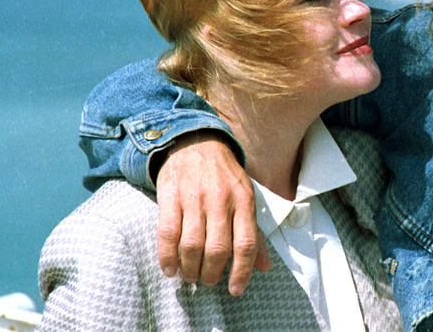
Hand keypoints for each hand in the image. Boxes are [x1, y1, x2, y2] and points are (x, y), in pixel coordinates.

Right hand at [155, 131, 270, 295]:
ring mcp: (195, 198)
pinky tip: (170, 268)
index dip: (241, 271)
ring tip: (190, 275)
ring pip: (192, 245)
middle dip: (211, 274)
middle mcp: (221, 200)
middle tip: (207, 280)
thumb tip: (264, 267)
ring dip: (190, 269)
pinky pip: (167, 233)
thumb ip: (254, 233)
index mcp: (244, 200)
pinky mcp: (171, 196)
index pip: (246, 243)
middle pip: (217, 249)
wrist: (197, 143)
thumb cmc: (224, 177)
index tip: (235, 290)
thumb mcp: (246, 198)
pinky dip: (167, 256)